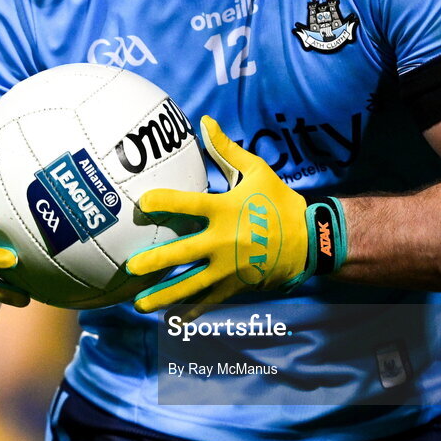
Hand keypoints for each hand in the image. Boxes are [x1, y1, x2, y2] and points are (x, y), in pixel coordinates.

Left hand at [126, 115, 347, 316]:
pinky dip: (190, 311)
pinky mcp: (237, 285)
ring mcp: (230, 267)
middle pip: (183, 252)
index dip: (163, 202)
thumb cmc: (279, 201)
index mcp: (225, 209)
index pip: (187, 205)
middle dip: (155, 261)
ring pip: (191, 284)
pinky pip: (210, 300)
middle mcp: (224, 240)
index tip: (141, 203)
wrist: (309, 239)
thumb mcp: (257, 171)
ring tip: (139, 304)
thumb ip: (226, 150)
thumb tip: (204, 121)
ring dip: (164, 295)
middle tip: (131, 267)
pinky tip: (171, 319)